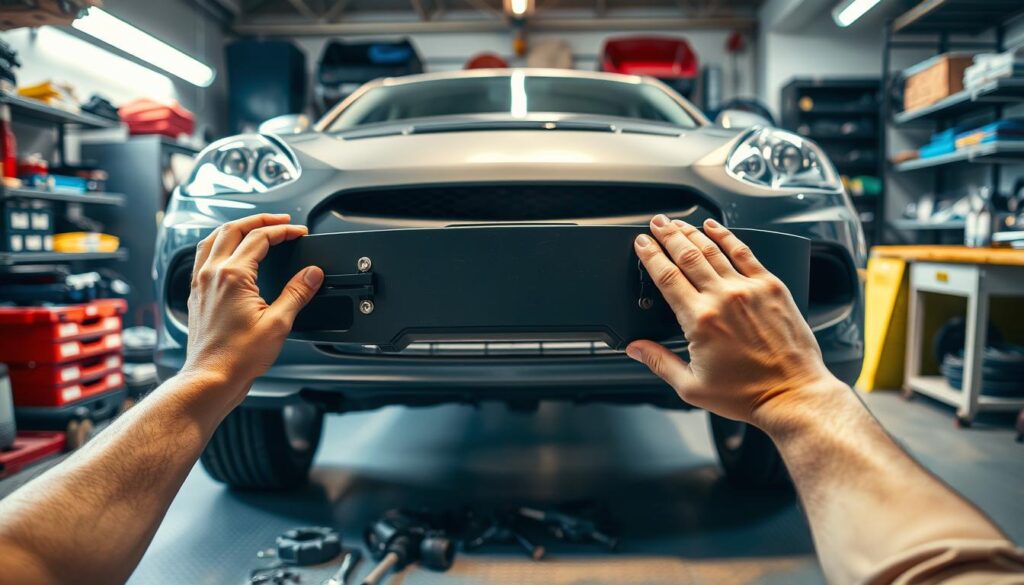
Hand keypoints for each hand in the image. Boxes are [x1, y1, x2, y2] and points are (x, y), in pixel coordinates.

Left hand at [181, 214, 323, 403]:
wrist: (211, 378)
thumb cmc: (238, 357)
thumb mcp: (278, 323)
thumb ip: (297, 293)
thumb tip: (312, 274)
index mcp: (233, 276)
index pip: (260, 238)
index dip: (283, 231)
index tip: (298, 232)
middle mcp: (212, 274)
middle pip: (234, 229)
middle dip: (260, 220)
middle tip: (280, 221)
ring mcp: (201, 283)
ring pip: (213, 239)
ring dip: (236, 227)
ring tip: (253, 226)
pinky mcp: (196, 294)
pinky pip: (202, 256)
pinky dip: (218, 244)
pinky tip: (227, 252)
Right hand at [626, 215, 836, 430]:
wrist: (792, 394)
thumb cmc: (747, 394)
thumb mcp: (691, 386)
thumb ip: (659, 362)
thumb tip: (636, 347)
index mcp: (700, 321)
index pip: (666, 277)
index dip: (650, 255)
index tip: (641, 243)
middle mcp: (724, 299)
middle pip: (686, 255)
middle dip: (667, 235)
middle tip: (655, 223)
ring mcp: (750, 289)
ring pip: (713, 249)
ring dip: (691, 232)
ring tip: (677, 222)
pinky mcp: (772, 287)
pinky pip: (745, 252)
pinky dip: (727, 236)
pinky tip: (715, 227)